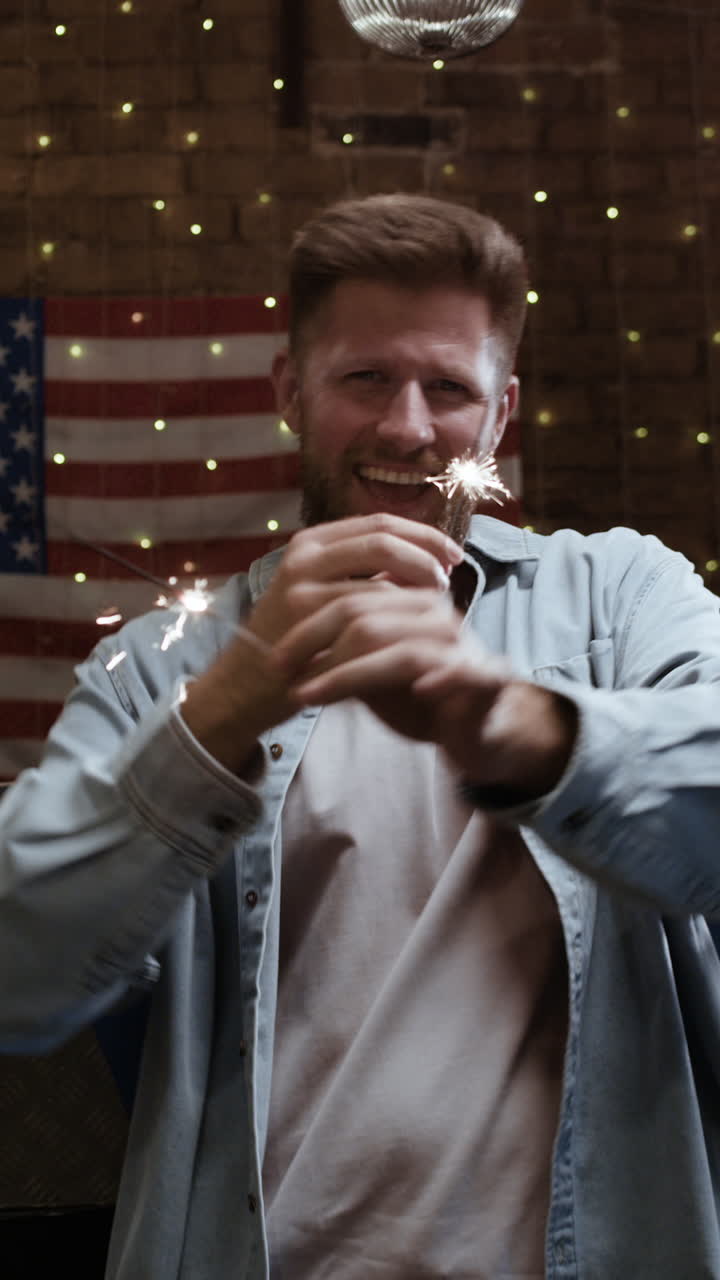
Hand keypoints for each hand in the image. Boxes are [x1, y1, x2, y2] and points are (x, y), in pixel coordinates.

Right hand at [182, 515, 462, 773]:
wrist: (248, 681)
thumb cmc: (294, 637)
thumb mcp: (322, 591)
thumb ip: (363, 573)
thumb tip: (423, 559)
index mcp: (311, 542)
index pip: (379, 523)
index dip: (423, 535)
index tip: (452, 555)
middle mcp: (304, 556)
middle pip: (383, 538)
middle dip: (426, 556)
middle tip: (449, 580)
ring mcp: (302, 588)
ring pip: (380, 579)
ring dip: (416, 593)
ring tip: (436, 610)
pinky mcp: (305, 622)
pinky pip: (369, 616)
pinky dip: (399, 622)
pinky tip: (416, 634)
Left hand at [273, 588, 576, 797]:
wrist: (479, 729)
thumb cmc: (419, 698)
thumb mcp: (371, 674)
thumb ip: (341, 655)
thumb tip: (289, 648)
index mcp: (407, 600)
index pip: (351, 593)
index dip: (308, 621)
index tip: (272, 651)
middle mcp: (434, 613)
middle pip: (365, 614)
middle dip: (314, 643)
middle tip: (280, 670)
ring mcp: (460, 644)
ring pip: (398, 650)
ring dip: (345, 675)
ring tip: (305, 697)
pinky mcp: (487, 676)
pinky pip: (457, 672)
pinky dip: (436, 681)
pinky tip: (412, 695)